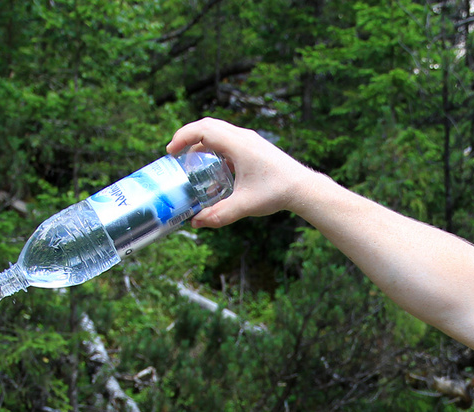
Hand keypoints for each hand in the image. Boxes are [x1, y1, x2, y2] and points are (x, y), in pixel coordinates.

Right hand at [165, 118, 315, 227]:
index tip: (171, 151)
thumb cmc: (277, 192)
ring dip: (201, 142)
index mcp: (238, 144)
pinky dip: (215, 147)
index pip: (203, 130)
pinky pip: (228, 140)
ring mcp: (250, 140)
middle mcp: (243, 137)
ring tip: (190, 162)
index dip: (183, 137)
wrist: (303, 187)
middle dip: (188, 137)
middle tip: (175, 154)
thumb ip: (219, 215)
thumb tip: (196, 222)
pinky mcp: (254, 147)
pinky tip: (212, 168)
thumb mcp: (245, 205)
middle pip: (208, 126)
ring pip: (218, 131)